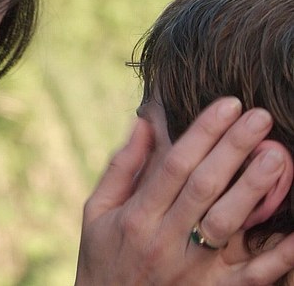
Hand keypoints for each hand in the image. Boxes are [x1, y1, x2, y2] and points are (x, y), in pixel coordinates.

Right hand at [76, 97, 293, 284]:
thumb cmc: (103, 258)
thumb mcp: (97, 212)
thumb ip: (122, 168)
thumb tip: (145, 122)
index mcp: (136, 217)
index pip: (173, 166)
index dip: (201, 133)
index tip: (227, 104)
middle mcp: (164, 241)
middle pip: (203, 187)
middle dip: (232, 148)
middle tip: (260, 116)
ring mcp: (191, 270)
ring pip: (227, 224)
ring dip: (253, 188)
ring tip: (277, 155)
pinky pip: (253, 274)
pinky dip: (280, 253)